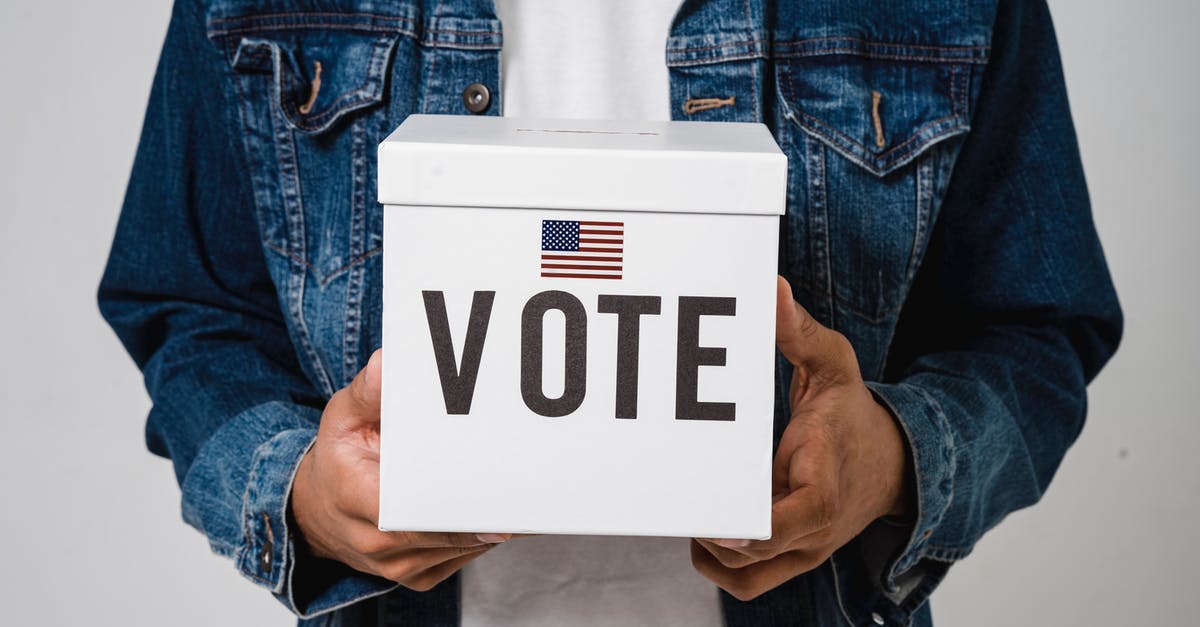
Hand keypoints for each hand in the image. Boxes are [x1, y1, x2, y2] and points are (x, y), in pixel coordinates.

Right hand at [291, 349, 508, 590]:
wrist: (315, 512)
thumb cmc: (337, 460)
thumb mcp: (342, 418)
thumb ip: (368, 392)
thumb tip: (387, 365)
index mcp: (358, 501)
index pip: (416, 513)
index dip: (458, 511)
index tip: (495, 497)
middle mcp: (379, 544)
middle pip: (449, 533)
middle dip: (488, 511)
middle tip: (529, 486)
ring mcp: (400, 568)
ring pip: (464, 548)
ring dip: (493, 523)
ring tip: (524, 492)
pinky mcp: (419, 576)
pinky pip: (464, 557)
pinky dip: (484, 536)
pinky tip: (500, 509)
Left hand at [691, 277, 910, 600]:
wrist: (893, 462)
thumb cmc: (854, 415)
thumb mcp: (835, 364)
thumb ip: (800, 331)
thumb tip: (772, 290)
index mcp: (826, 484)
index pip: (798, 518)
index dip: (752, 527)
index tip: (716, 518)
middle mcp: (815, 528)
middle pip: (757, 555)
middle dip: (712, 533)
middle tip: (679, 497)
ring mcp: (803, 549)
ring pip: (747, 577)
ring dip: (711, 554)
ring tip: (689, 511)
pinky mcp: (791, 556)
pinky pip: (748, 581)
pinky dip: (720, 564)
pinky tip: (703, 527)